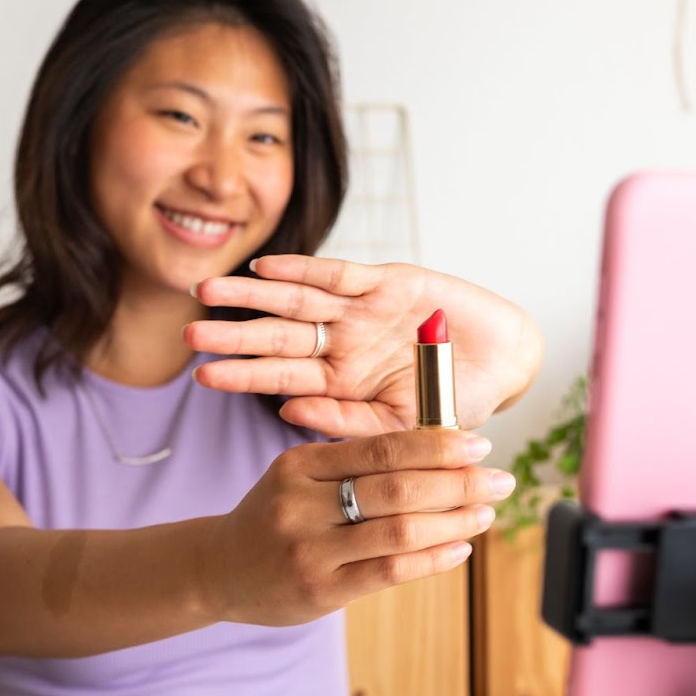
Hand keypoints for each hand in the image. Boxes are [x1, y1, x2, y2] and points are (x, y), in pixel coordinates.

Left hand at [185, 256, 543, 437]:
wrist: (507, 365)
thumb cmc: (458, 404)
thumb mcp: (402, 427)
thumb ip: (347, 423)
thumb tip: (287, 414)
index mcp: (342, 384)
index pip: (280, 378)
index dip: (241, 376)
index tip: (201, 376)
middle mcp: (343, 345)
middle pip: (276, 337)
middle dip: (232, 335)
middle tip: (187, 334)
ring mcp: (361, 312)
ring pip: (295, 301)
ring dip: (251, 296)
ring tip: (206, 291)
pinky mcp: (387, 282)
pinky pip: (337, 275)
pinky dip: (302, 270)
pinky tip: (264, 268)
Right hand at [200, 429, 514, 625]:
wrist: (219, 569)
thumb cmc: (277, 516)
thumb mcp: (300, 477)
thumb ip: (356, 465)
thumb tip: (441, 451)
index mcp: (300, 465)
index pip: (381, 449)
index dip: (437, 446)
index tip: (480, 445)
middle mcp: (301, 505)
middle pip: (397, 487)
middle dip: (459, 482)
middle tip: (501, 481)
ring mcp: (310, 550)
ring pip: (398, 530)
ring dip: (453, 520)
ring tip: (484, 513)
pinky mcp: (320, 590)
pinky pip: (389, 570)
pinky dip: (432, 558)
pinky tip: (460, 548)